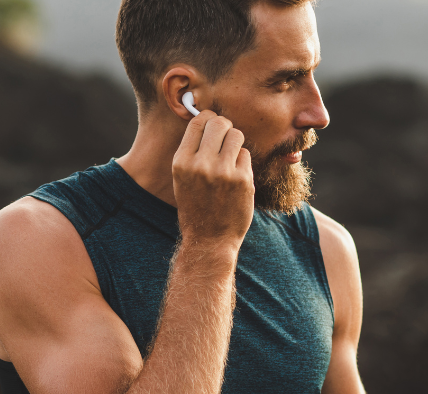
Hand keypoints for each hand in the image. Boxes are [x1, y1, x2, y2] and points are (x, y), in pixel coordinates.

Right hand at [172, 110, 253, 246]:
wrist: (209, 240)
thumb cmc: (196, 206)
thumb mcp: (182, 178)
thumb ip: (192, 151)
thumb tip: (208, 119)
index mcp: (181, 162)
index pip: (198, 121)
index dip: (208, 119)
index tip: (211, 125)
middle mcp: (201, 164)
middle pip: (219, 122)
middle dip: (224, 127)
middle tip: (224, 139)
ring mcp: (224, 172)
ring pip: (236, 135)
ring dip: (235, 143)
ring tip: (229, 159)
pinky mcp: (243, 180)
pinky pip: (245, 155)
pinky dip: (242, 162)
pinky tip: (235, 177)